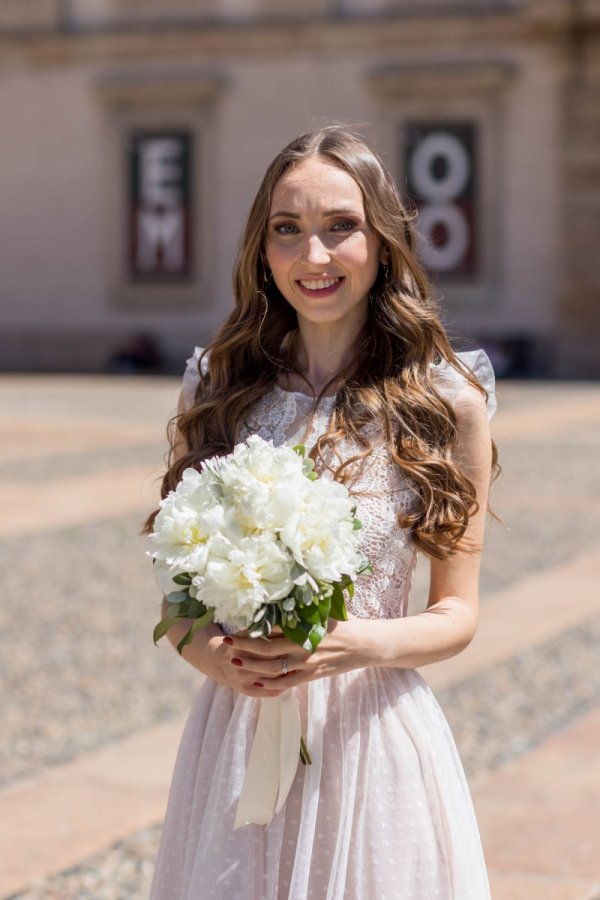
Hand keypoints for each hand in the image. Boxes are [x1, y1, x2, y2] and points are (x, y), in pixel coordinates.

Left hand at [219, 617, 378, 694]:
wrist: (366, 644)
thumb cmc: (346, 623)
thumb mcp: (325, 611)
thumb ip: (304, 608)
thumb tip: (285, 597)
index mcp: (305, 627)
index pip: (273, 627)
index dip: (253, 628)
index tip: (237, 625)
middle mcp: (303, 646)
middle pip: (267, 648)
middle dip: (244, 646)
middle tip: (227, 643)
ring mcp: (307, 664)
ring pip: (272, 668)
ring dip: (251, 665)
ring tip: (235, 661)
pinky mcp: (312, 676)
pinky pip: (286, 683)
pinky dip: (270, 684)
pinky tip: (256, 682)